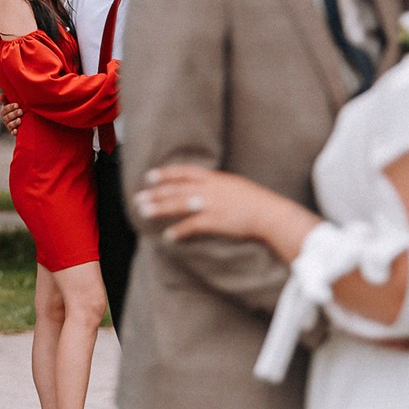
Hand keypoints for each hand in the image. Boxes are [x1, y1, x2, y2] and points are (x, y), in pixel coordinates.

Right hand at [0, 91, 23, 134]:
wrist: (26, 117)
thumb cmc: (17, 107)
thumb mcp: (10, 102)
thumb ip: (3, 98)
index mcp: (4, 112)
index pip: (4, 110)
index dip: (10, 107)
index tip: (17, 105)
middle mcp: (5, 119)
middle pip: (7, 118)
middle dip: (14, 114)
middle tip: (21, 111)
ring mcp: (10, 126)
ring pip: (10, 125)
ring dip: (14, 123)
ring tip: (20, 120)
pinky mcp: (14, 132)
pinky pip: (13, 133)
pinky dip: (14, 132)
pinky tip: (16, 131)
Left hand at [136, 165, 275, 241]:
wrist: (270, 214)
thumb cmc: (256, 202)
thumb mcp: (235, 186)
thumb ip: (217, 186)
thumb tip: (203, 189)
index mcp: (215, 178)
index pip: (184, 172)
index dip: (166, 174)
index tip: (149, 176)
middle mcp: (210, 189)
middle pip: (176, 189)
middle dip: (156, 193)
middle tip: (138, 198)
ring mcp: (211, 204)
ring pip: (179, 204)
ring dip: (160, 208)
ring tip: (144, 212)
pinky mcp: (215, 221)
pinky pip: (191, 226)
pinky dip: (179, 231)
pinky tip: (168, 236)